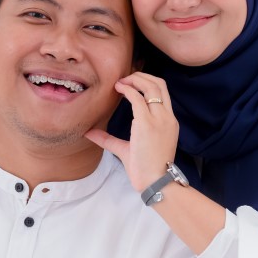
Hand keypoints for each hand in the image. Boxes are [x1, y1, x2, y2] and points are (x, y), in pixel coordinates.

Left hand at [85, 73, 178, 192]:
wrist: (156, 181)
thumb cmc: (145, 169)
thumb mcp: (126, 149)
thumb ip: (109, 139)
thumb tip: (88, 134)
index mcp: (168, 121)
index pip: (162, 92)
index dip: (147, 82)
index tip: (131, 82)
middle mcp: (166, 117)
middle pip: (159, 83)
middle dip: (141, 76)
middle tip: (125, 78)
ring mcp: (159, 119)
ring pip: (151, 86)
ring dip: (135, 79)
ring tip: (121, 82)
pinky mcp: (147, 123)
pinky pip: (138, 99)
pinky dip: (128, 90)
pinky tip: (118, 89)